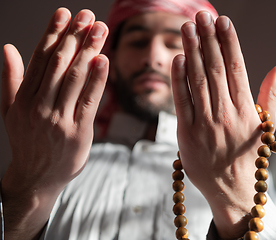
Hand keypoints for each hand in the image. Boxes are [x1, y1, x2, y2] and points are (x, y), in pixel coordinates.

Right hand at [1, 8, 107, 238]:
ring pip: (75, 79)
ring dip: (89, 51)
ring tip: (100, 30)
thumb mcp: (10, 111)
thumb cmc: (27, 140)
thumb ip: (11, 79)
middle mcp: (39, 106)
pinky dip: (97, 80)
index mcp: (24, 98)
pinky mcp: (78, 132)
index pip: (40, 58)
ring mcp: (59, 119)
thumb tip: (9, 49)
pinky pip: (89, 101)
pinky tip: (103, 60)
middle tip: (88, 16)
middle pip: (60, 64)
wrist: (37, 177)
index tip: (65, 14)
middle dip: (75, 37)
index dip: (53, 33)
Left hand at [171, 11, 275, 238]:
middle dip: (208, 39)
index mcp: (246, 111)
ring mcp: (205, 125)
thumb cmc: (249, 156)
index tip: (223, 21)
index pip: (237, 69)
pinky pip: (181, 103)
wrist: (232, 190)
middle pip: (216, 69)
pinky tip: (177, 58)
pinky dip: (178, 80)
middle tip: (201, 15)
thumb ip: (270, 95)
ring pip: (198, 81)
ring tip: (187, 28)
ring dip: (192, 51)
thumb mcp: (266, 127)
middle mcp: (226, 114)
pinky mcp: (187, 135)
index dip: (230, 42)